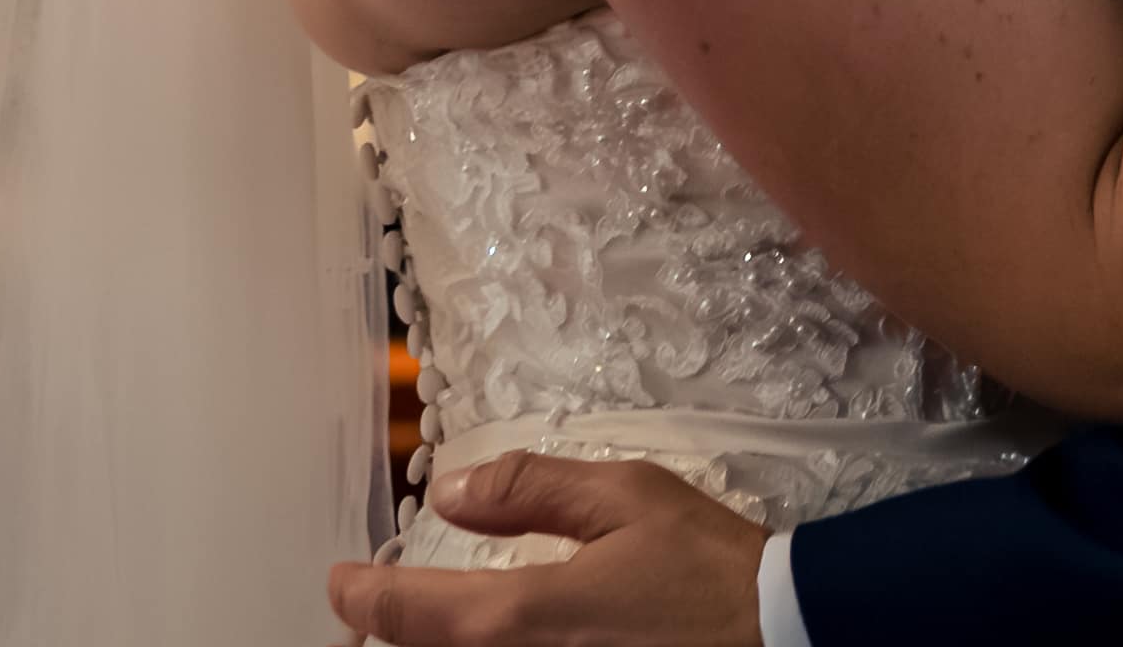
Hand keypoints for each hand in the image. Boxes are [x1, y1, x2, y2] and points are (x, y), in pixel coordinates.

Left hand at [326, 453, 767, 645]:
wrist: (781, 635)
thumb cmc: (710, 570)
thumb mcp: (626, 498)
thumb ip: (530, 490)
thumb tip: (452, 493)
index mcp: (522, 615)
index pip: (406, 616)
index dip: (360, 600)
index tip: (342, 584)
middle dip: (393, 634)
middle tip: (376, 610)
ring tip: (424, 628)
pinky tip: (496, 638)